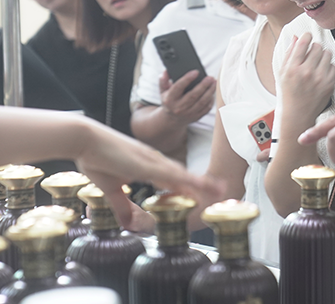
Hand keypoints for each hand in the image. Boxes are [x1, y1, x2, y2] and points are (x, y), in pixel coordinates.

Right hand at [74, 119, 224, 226]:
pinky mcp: (145, 163)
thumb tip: (127, 224)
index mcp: (149, 167)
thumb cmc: (96, 159)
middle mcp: (155, 162)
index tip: (204, 195)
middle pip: (184, 176)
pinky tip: (197, 184)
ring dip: (200, 182)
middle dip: (202, 185)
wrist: (84, 139)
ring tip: (218, 189)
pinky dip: (184, 179)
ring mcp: (152, 161)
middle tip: (221, 192)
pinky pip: (169, 173)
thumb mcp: (110, 189)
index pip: (174, 180)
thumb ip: (121, 206)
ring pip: (182, 174)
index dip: (189, 188)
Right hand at [159, 70, 215, 124]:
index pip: (178, 87)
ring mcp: (188, 113)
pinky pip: (206, 108)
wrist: (172, 120)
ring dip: (210, 91)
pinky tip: (213, 91)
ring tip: (214, 82)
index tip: (196, 72)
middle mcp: (179, 107)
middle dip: (203, 85)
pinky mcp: (196, 117)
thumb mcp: (163, 91)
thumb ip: (163, 81)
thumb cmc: (169, 101)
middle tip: (210, 77)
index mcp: (169, 99)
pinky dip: (211, 99)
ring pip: (202, 102)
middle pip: (193, 95)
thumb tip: (166, 71)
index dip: (187, 79)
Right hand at [278, 33, 334, 119]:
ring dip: (322, 55)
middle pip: (317, 46)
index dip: (306, 36)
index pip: (303, 43)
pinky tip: (320, 74)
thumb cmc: (288, 92)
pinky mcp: (330, 84)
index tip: (307, 36)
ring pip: (327, 54)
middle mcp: (307, 73)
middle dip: (314, 48)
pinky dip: (328, 67)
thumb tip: (296, 36)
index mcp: (292, 69)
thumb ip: (289, 53)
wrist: (297, 114)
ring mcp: (320, 79)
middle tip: (310, 54)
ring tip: (316, 63)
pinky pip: (333, 66)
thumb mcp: (282, 72)